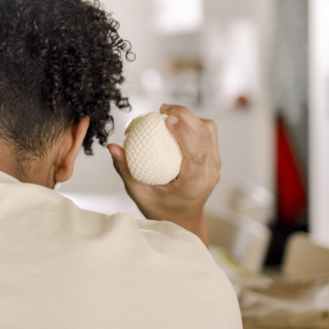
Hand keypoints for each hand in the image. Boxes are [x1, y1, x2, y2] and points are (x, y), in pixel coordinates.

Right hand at [108, 104, 219, 245]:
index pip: (196, 154)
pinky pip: (209, 134)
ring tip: (168, 113)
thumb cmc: (159, 209)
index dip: (184, 133)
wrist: (184, 220)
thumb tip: (113, 147)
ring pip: (210, 131)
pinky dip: (194, 123)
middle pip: (206, 136)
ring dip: (191, 117)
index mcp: (194, 184)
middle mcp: (209, 174)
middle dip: (186, 116)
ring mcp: (215, 166)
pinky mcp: (214, 159)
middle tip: (163, 109)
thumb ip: (125, 170)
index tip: (167, 118)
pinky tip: (176, 122)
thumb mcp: (139, 193)